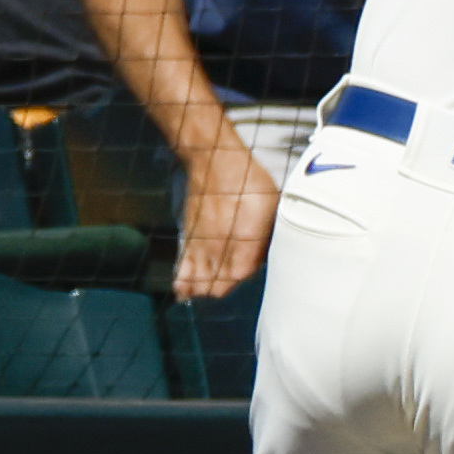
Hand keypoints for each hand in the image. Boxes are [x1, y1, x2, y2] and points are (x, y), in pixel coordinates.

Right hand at [174, 132, 279, 299]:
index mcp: (245, 243)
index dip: (246, 279)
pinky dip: (183, 284)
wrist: (214, 161)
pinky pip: (181, 271)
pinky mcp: (188, 239)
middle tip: (231, 282)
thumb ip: (269, 233)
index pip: (240, 279)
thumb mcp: (271, 204)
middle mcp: (220, 249)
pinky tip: (185, 292)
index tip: (251, 270)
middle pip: (217, 289)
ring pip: (198, 284)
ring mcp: (202, 246)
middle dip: (225, 290)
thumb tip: (266, 251)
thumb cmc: (247, 180)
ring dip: (204, 290)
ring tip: (209, 288)